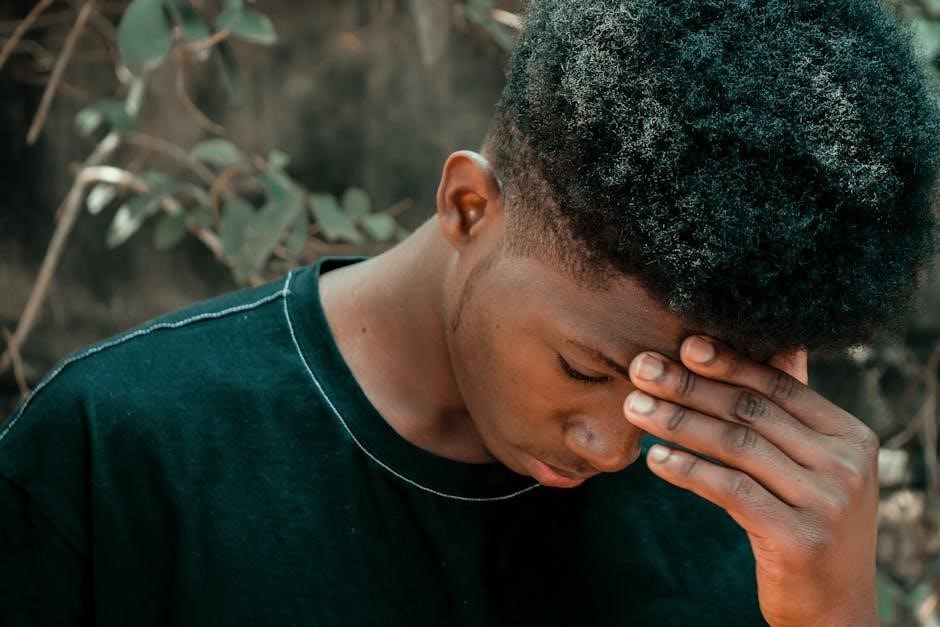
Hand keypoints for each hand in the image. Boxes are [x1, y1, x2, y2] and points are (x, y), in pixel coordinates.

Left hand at [623, 336, 879, 626]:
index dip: (729, 362)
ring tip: (635, 408)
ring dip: (677, 422)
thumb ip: (794, 414)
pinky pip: (730, 490)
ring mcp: (826, 502)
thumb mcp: (816, 467)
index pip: (779, 386)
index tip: (683, 345)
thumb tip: (780, 347)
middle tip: (640, 369)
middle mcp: (845, 464)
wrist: (837, 611)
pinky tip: (655, 459)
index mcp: (850, 437)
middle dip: (689, 386)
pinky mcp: (799, 537)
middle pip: (751, 411)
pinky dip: (688, 470)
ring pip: (735, 445)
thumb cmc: (811, 526)